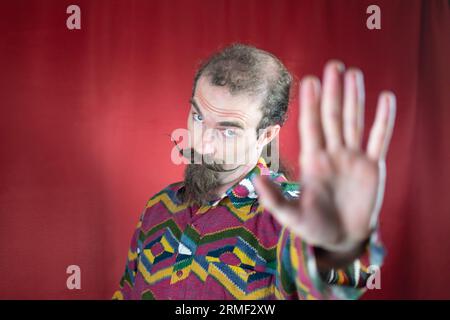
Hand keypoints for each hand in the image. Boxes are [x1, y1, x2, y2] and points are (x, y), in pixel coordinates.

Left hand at [254, 61, 395, 265]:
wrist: (342, 239)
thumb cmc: (314, 227)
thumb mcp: (291, 217)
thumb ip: (275, 199)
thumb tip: (256, 178)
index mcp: (312, 162)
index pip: (310, 127)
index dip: (310, 104)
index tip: (308, 81)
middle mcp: (332, 154)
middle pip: (332, 117)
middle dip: (333, 92)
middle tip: (333, 65)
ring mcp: (353, 159)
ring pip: (353, 122)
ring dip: (354, 98)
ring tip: (353, 73)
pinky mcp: (373, 168)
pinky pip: (380, 140)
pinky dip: (384, 120)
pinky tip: (386, 98)